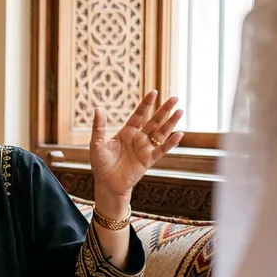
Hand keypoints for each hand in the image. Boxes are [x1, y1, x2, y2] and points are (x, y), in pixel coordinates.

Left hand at [90, 91, 183, 213]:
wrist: (107, 184)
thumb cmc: (101, 164)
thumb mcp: (96, 144)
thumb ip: (99, 127)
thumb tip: (98, 108)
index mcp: (126, 132)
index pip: (139, 115)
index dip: (146, 104)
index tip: (154, 92)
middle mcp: (138, 138)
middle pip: (154, 121)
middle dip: (164, 110)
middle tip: (174, 98)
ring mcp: (145, 149)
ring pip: (161, 133)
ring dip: (171, 123)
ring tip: (180, 111)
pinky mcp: (149, 160)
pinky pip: (162, 150)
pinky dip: (170, 143)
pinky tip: (179, 134)